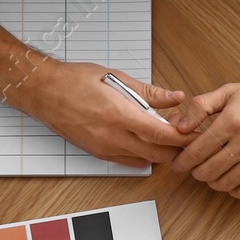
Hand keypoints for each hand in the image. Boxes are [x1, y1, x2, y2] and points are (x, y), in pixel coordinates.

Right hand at [11, 62, 187, 167]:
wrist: (44, 92)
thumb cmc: (76, 80)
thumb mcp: (116, 78)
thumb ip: (150, 92)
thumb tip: (176, 97)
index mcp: (118, 114)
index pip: (160, 134)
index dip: (182, 137)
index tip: (196, 133)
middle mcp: (112, 136)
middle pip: (158, 154)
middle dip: (177, 148)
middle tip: (187, 136)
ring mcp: (105, 148)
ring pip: (146, 160)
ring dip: (161, 152)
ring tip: (167, 135)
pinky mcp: (99, 154)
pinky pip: (130, 161)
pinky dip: (145, 154)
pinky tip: (147, 140)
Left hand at [169, 79, 239, 198]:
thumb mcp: (230, 91)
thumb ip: (201, 106)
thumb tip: (180, 126)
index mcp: (232, 122)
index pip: (197, 150)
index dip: (183, 161)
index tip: (180, 164)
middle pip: (208, 171)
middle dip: (196, 172)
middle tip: (196, 168)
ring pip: (225, 184)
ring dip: (214, 182)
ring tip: (214, 173)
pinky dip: (234, 190)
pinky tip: (233, 180)